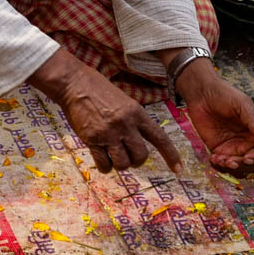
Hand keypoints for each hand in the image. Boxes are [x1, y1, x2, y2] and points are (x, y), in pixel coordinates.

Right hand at [29, 48, 182, 174]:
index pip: (159, 138)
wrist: (75, 84)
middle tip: (127, 156)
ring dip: (119, 164)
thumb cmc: (100, 92)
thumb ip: (134, 121)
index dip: (171, 155)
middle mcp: (126, 124)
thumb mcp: (125, 102)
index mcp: (137, 113)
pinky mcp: (92, 139)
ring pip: (123, 163)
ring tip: (112, 154)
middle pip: (141, 156)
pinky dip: (104, 166)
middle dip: (136, 161)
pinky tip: (102, 158)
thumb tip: (138, 143)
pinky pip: (104, 164)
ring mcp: (109, 133)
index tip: (178, 170)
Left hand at [176, 60, 253, 176]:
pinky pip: (223, 166)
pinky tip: (213, 158)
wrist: (202, 93)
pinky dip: (219, 167)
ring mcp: (234, 148)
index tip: (248, 158)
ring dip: (231, 169)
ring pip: (239, 168)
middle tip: (230, 161)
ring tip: (219, 159)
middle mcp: (249, 142)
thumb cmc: (225, 95)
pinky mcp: (219, 150)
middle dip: (244, 166)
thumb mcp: (242, 105)